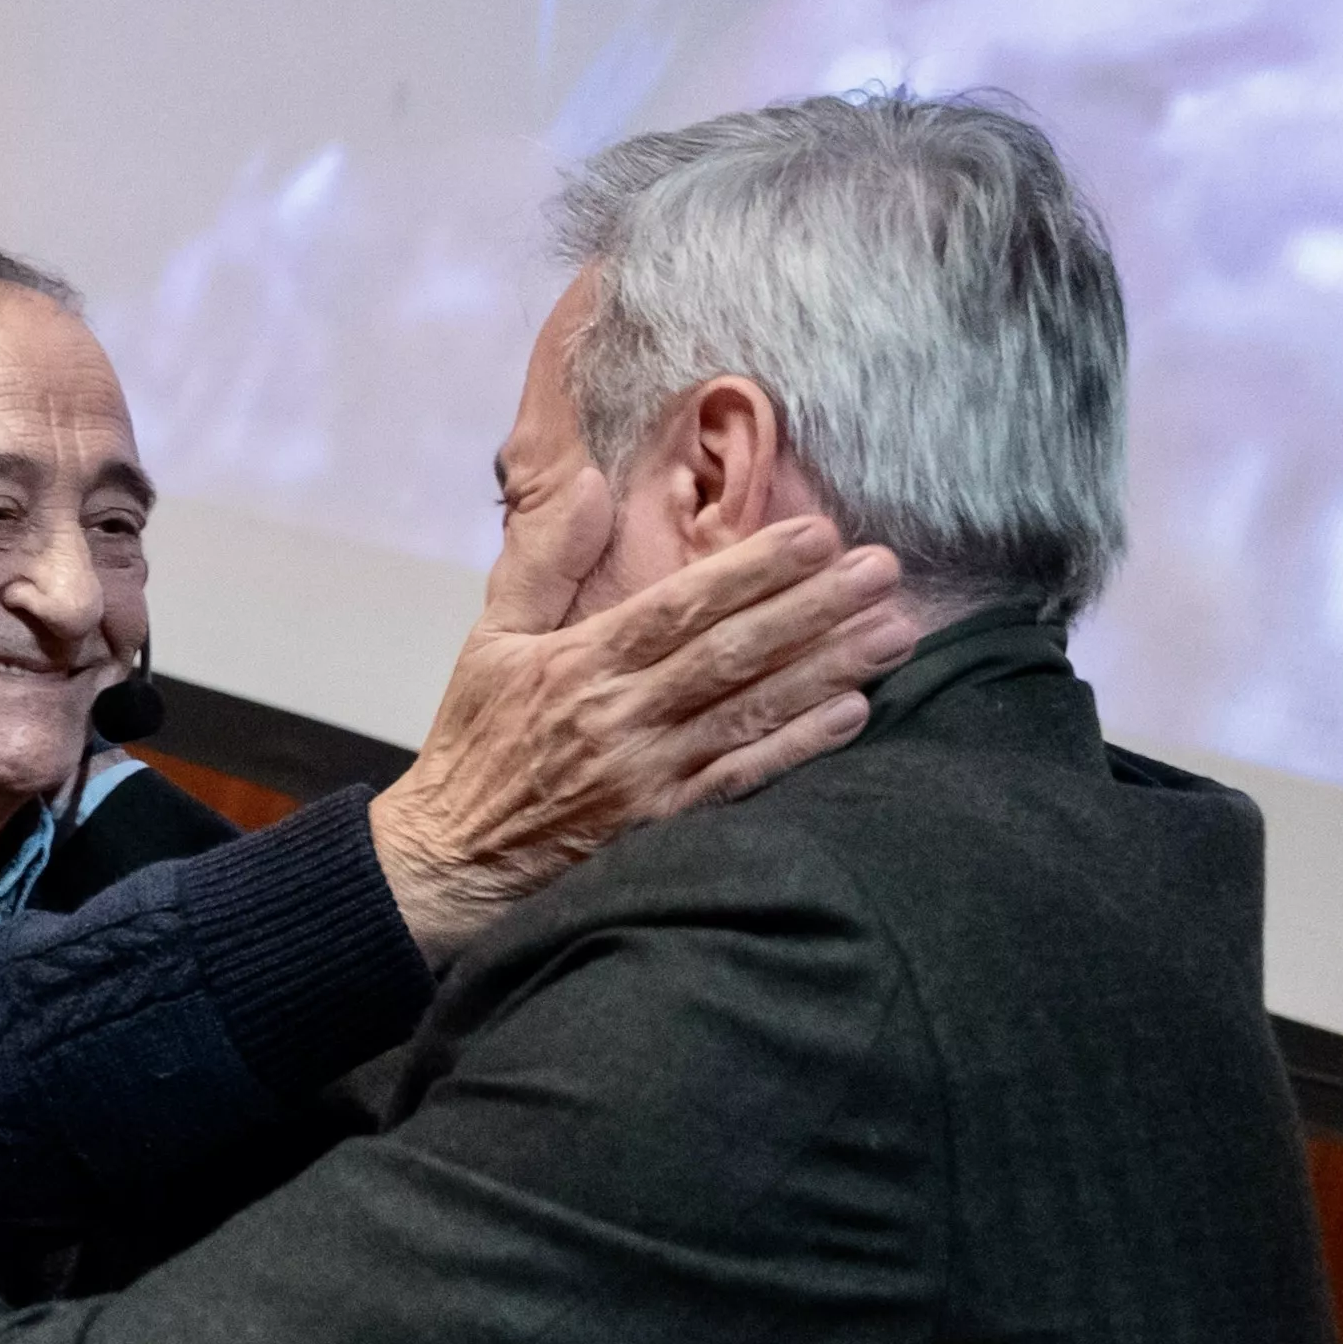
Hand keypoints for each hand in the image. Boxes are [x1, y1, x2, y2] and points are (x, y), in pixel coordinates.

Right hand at [367, 481, 913, 959]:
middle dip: (814, 608)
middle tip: (883, 570)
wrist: (447, 863)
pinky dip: (798, 747)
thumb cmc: (474, 745)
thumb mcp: (489, 639)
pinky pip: (741, 781)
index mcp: (577, 664)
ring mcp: (642, 776)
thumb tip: (589, 480)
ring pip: (749, 712)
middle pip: (731, 654)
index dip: (752, 569)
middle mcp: (615, 718)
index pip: (678, 607)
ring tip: (895, 631)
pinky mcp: (658, 827)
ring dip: (828, 669)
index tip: (817, 534)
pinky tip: (853, 713)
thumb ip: (541, 559)